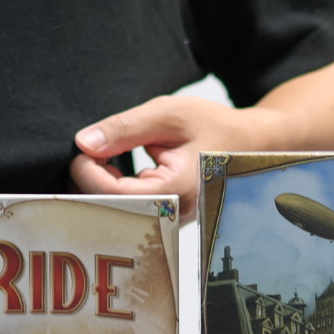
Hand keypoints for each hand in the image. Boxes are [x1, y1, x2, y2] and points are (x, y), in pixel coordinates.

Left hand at [70, 96, 289, 224]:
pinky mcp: (165, 215)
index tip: (82, 147)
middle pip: (110, 208)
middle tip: (88, 150)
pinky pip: (128, 207)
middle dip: (89, 180)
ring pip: (117, 210)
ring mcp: (170, 219)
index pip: (113, 194)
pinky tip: (114, 167)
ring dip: (101, 184)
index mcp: (175, 191)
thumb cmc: (215, 126)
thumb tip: (84, 143)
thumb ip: (125, 128)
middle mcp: (173, 214)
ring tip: (103, 155)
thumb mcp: (169, 114)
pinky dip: (113, 188)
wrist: (251, 142)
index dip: (87, 172)